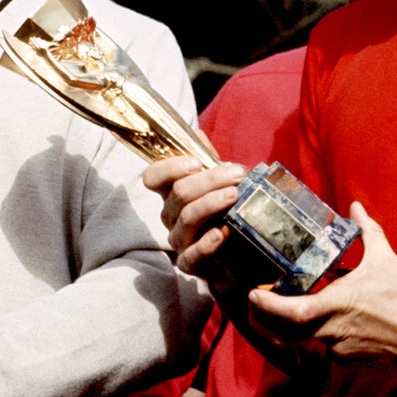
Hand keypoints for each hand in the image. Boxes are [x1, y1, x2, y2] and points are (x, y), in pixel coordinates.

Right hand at [143, 154, 246, 274]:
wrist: (243, 251)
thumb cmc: (226, 210)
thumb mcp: (219, 182)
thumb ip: (207, 159)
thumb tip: (196, 133)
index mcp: (172, 193)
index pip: (154, 177)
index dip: (170, 168)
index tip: (195, 162)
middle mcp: (170, 215)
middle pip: (179, 194)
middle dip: (209, 180)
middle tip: (236, 173)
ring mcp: (179, 240)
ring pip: (187, 218)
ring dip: (211, 203)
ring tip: (234, 194)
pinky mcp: (192, 263)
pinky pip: (192, 255)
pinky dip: (207, 243)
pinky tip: (221, 233)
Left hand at [248, 202, 396, 371]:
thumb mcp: (385, 257)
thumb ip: (367, 230)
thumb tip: (356, 206)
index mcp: (339, 303)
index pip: (294, 312)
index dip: (269, 306)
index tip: (254, 294)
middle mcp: (334, 329)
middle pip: (285, 334)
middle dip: (264, 321)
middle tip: (255, 304)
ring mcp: (339, 348)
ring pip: (301, 341)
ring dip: (286, 328)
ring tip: (277, 310)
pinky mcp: (346, 359)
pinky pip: (320, 348)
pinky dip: (311, 335)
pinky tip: (312, 321)